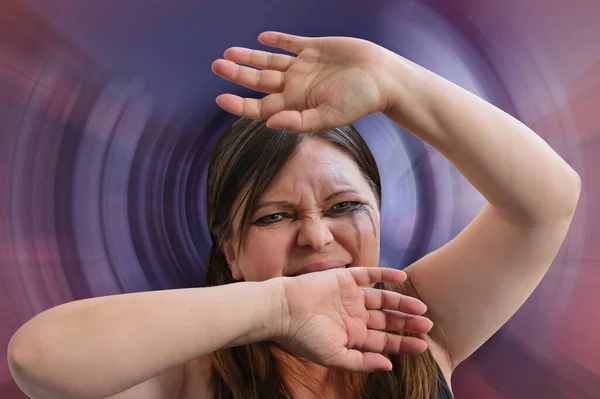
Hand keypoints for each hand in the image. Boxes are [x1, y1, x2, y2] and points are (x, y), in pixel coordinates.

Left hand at [211, 31, 397, 132]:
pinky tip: (261, 39)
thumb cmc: (359, 101)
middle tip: (216, 66)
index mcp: (296, 104)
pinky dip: (277, 41)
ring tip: (228, 54)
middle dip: (237, 74)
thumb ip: (300, 121)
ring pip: (270, 62)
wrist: (383, 78)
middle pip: (260, 81)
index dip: (240, 104)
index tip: (220, 98)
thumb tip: (270, 123)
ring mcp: (305, 67)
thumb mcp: (329, 115)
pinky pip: (291, 44)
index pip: (261, 107)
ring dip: (249, 57)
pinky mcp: (315, 49)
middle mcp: (296, 86)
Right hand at [268, 267, 432, 372]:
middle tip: (428, 325)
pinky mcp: (344, 279)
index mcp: (352, 336)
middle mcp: (354, 316)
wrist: (282, 309)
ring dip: (402, 302)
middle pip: (387, 320)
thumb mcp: (333, 356)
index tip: (423, 346)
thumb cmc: (304, 336)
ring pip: (383, 299)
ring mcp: (350, 297)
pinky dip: (386, 275)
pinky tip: (402, 277)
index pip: (383, 341)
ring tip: (420, 307)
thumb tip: (388, 365)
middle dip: (407, 324)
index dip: (403, 344)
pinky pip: (369, 275)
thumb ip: (361, 362)